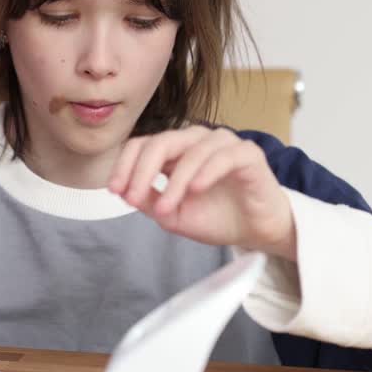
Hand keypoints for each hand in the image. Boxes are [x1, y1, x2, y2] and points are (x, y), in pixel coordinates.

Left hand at [107, 126, 296, 259]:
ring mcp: (223, 144)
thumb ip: (150, 200)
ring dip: (174, 181)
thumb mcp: (173, 214)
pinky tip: (196, 189)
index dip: (125, 166)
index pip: (142, 145)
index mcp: (175, 151)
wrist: (255, 231)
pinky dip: (207, 171)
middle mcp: (196, 141)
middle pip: (161, 142)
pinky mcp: (248, 154)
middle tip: (134, 198)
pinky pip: (224, 156)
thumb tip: (125, 190)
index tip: (116, 191)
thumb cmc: (216, 217)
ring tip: (167, 209)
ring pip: (191, 151)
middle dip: (142, 171)